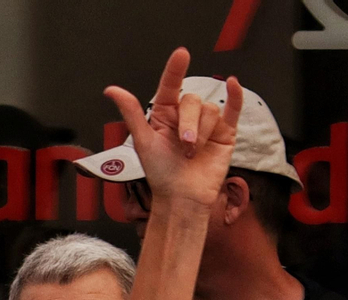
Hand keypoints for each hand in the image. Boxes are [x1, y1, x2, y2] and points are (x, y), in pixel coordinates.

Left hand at [105, 48, 243, 208]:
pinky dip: (235, 96)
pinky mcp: (225, 133)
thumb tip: (112, 90)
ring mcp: (207, 124)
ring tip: (194, 153)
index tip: (181, 54)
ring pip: (210, 110)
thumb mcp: (142, 141)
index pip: (170, 87)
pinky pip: (233, 108)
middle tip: (185, 146)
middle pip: (193, 101)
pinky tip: (233, 84)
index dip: (175, 70)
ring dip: (203, 132)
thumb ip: (131, 113)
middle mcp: (186, 117)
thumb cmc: (160, 173)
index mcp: (164, 116)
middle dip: (190, 124)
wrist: (182, 197)